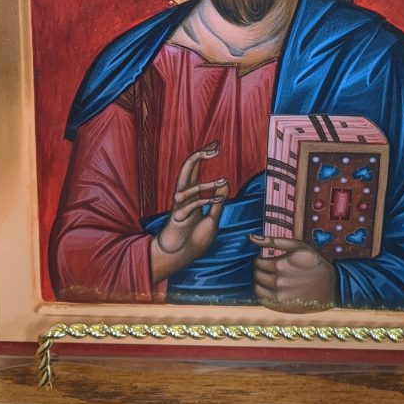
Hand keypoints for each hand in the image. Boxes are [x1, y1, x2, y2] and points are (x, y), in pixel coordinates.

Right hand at [151, 142, 228, 282]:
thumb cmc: (193, 239)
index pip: (195, 169)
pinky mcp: (177, 217)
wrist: (180, 257)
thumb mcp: (212, 220)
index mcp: (190, 194)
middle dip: (199, 156)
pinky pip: (191, 205)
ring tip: (224, 182)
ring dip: (208, 184)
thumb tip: (226, 184)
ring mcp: (179, 206)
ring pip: (189, 186)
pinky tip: (218, 201)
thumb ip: (218, 203)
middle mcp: (183, 196)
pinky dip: (205, 202)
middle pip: (187, 169)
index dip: (203, 156)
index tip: (215, 145)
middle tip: (214, 148)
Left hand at [250, 234, 335, 311]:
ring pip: (257, 288)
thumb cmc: (314, 262)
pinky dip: (264, 294)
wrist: (332, 286)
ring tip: (269, 278)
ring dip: (260, 282)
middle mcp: (278, 282)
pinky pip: (263, 300)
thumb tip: (251, 236)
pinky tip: (272, 289)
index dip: (261, 258)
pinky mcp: (282, 307)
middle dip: (259, 269)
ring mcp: (280, 297)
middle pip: (257, 275)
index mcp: (280, 265)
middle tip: (268, 268)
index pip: (258, 262)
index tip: (267, 258)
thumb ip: (273, 241)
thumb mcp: (298, 246)